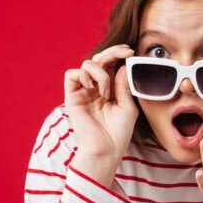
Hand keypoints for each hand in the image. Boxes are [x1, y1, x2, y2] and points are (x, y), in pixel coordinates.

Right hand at [63, 44, 137, 160]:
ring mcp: (83, 91)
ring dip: (101, 73)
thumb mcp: (127, 107)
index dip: (119, 54)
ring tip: (106, 93)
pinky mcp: (72, 97)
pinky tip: (93, 88)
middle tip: (125, 53)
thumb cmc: (118, 133)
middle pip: (99, 59)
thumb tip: (122, 65)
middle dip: (112, 52)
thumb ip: (124, 86)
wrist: (106, 151)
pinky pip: (71, 75)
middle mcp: (96, 88)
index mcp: (110, 89)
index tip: (131, 52)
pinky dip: (83, 75)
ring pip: (87, 64)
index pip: (111, 64)